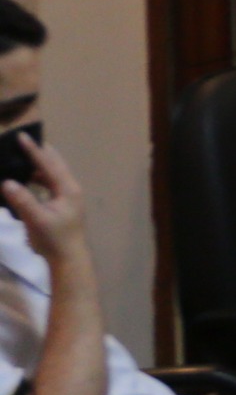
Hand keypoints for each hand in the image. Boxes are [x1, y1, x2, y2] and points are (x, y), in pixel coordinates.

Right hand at [2, 135, 90, 261]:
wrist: (68, 258)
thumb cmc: (54, 239)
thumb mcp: (37, 220)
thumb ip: (23, 201)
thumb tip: (7, 182)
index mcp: (68, 189)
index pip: (49, 164)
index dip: (34, 150)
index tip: (22, 136)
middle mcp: (70, 188)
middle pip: (53, 164)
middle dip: (38, 152)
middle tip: (23, 140)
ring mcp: (66, 196)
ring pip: (50, 174)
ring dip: (37, 165)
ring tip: (20, 157)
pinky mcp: (61, 204)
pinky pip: (48, 184)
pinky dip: (37, 178)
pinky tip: (24, 178)